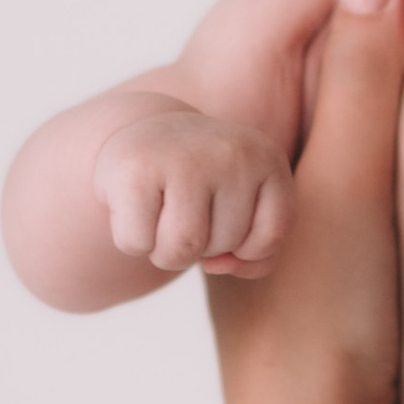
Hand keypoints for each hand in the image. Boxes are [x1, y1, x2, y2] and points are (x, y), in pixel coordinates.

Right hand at [94, 99, 294, 279]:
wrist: (143, 137)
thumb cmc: (202, 186)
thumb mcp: (245, 210)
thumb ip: (258, 255)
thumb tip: (216, 266)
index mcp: (268, 158)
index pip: (271, 235)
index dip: (245, 246)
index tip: (224, 217)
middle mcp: (232, 151)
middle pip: (223, 246)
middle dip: (201, 245)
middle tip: (185, 207)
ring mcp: (184, 157)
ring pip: (182, 250)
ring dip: (166, 251)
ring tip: (163, 213)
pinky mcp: (136, 170)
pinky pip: (138, 243)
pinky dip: (133, 242)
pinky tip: (135, 208)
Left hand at [204, 0, 403, 403]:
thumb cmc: (321, 327)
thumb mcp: (350, 183)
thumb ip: (360, 80)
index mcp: (256, 141)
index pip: (322, 32)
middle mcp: (267, 176)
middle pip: (341, 78)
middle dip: (398, 44)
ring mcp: (297, 224)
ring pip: (360, 134)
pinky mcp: (330, 269)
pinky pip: (373, 185)